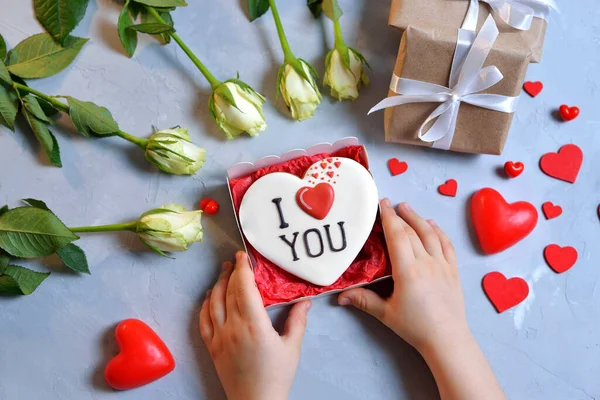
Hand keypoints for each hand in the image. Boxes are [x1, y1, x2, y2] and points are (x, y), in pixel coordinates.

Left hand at [200, 251, 310, 399]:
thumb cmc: (276, 376)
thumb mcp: (292, 347)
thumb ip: (297, 321)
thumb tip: (305, 301)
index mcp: (254, 324)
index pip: (244, 288)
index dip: (242, 269)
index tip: (243, 256)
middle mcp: (233, 327)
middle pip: (229, 291)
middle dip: (231, 272)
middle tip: (235, 260)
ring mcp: (219, 337)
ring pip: (213, 302)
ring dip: (218, 284)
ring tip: (223, 272)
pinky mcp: (212, 347)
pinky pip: (203, 320)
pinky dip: (205, 304)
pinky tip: (210, 296)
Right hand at [339, 200, 505, 399]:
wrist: (447, 339)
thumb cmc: (415, 327)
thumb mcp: (386, 314)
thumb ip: (364, 300)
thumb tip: (340, 297)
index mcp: (408, 271)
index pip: (398, 236)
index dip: (389, 218)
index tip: (382, 204)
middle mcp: (426, 263)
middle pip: (412, 231)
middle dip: (400, 215)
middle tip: (390, 204)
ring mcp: (442, 265)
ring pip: (430, 234)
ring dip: (418, 218)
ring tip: (407, 207)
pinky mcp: (453, 271)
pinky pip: (446, 245)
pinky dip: (438, 231)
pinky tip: (432, 224)